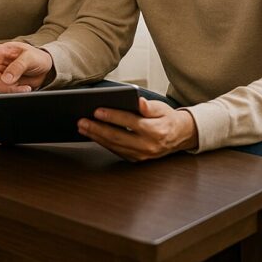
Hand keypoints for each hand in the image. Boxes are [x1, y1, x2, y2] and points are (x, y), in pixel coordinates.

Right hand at [0, 42, 52, 92]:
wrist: (44, 69)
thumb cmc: (36, 57)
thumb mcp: (30, 57)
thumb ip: (18, 66)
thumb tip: (6, 78)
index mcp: (0, 50)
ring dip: (6, 88)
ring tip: (24, 87)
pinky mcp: (2, 84)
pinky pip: (2, 90)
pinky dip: (13, 91)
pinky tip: (25, 88)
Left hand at [77, 98, 198, 160]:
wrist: (180, 136)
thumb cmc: (167, 118)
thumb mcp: (162, 108)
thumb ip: (149, 106)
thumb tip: (139, 102)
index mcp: (156, 130)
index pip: (131, 122)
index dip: (113, 116)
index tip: (97, 110)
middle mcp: (149, 145)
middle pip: (118, 137)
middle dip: (97, 129)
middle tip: (82, 121)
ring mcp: (142, 155)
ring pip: (115, 146)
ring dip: (96, 137)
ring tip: (82, 127)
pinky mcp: (137, 159)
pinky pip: (117, 151)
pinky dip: (103, 143)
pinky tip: (92, 135)